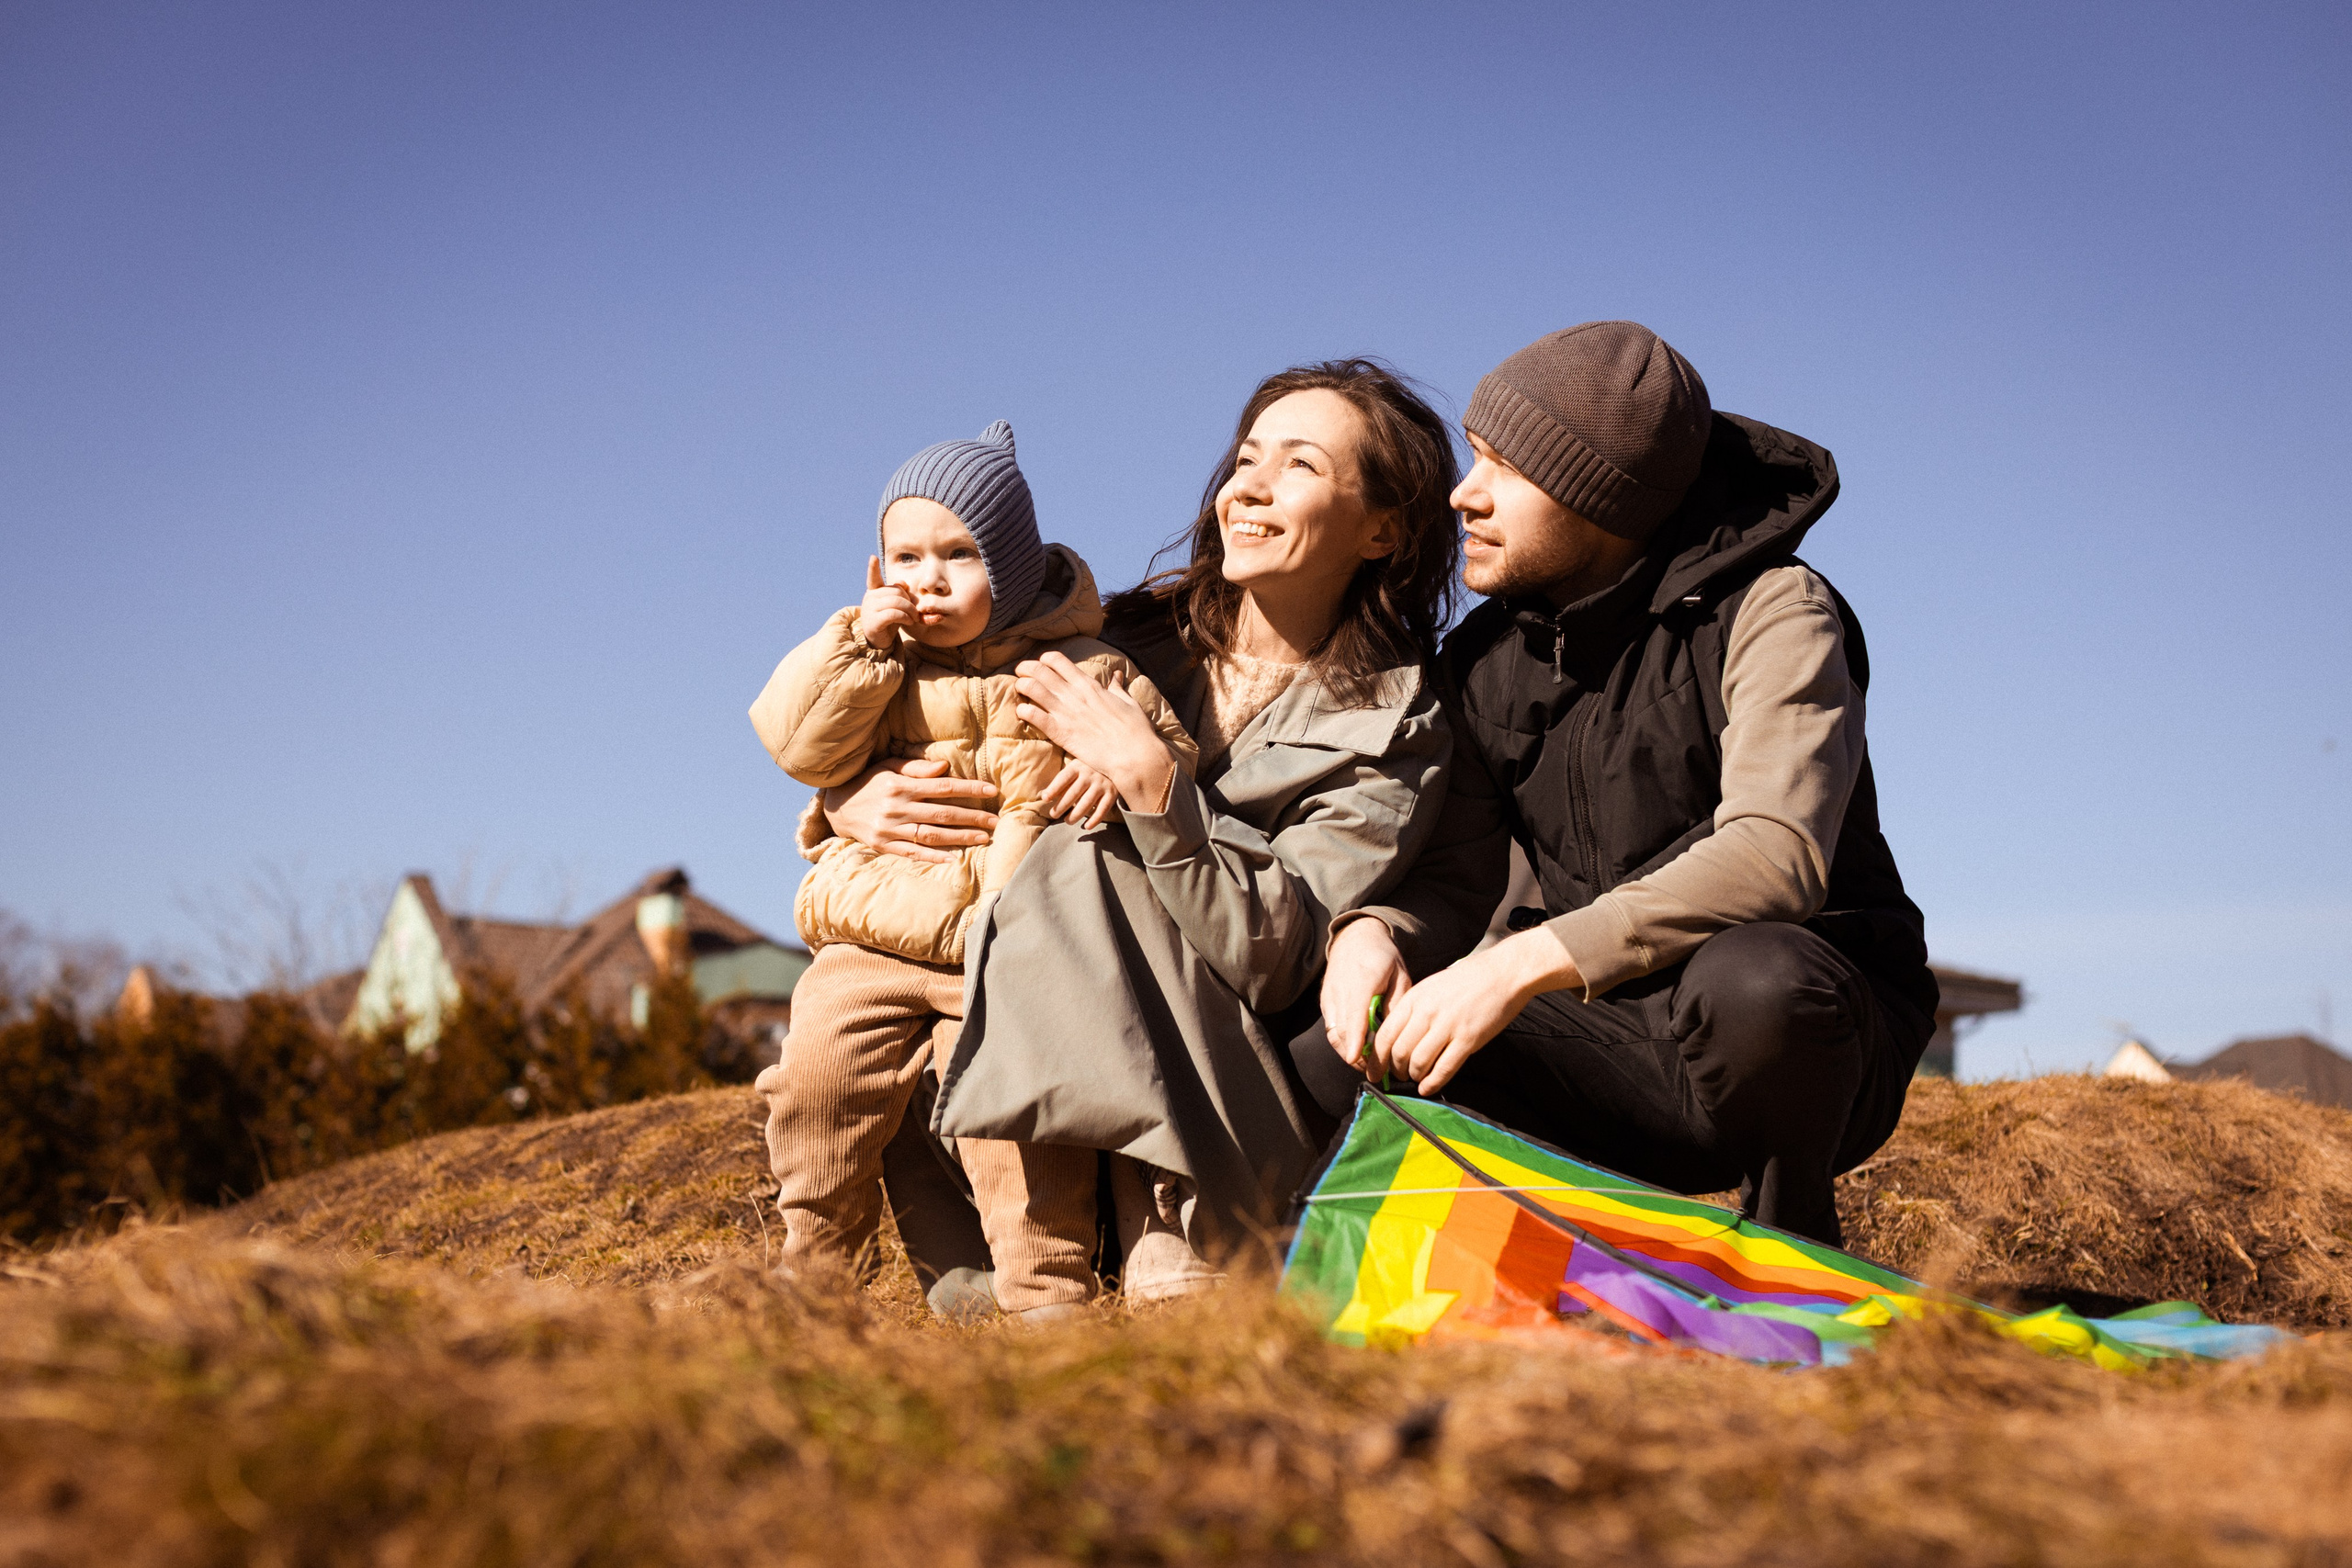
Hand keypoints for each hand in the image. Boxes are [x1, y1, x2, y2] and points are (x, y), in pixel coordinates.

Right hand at [820, 758, 998, 863]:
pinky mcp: (883, 845)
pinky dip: (933, 856)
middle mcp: (896, 808)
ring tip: (983, 839)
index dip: (968, 789)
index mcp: (900, 786)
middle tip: (996, 821)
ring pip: (931, 835)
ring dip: (959, 838)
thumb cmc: (868, 782)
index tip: (991, 791)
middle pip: (942, 814)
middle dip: (972, 817)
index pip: (942, 787)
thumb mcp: (888, 766)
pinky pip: (912, 852)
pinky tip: (953, 859)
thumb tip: (944, 767)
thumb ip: (916, 767)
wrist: (836, 806)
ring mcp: (890, 829)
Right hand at [858, 556, 915, 649]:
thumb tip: (903, 583)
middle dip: (910, 601)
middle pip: (896, 591)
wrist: (880, 642)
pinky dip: (905, 617)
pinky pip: (893, 613)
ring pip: (896, 602)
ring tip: (913, 618)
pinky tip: (908, 621)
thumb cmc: (890, 621)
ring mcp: (870, 609)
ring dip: (910, 610)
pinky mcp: (873, 621)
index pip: (873, 578)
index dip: (873, 568)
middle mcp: (870, 598)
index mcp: (875, 592)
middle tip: (915, 612)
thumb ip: (900, 594)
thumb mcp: (897, 606)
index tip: (873, 557)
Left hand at [1013, 652, 1175, 811]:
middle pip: (1039, 670)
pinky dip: (1023, 711)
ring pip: (1032, 688)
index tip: (1041, 665)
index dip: (1044, 659)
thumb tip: (1117, 676)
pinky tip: (1022, 712)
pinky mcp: (1060, 732)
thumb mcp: (1128, 701)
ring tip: (1019, 689)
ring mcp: (1065, 712)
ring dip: (1021, 685)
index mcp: (1089, 684)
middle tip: (1021, 673)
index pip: (1057, 660)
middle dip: (1025, 668)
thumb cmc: (1135, 729)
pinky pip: (1033, 716)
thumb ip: (1117, 687)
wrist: (1134, 755)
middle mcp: (1074, 694)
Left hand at [1040, 759, 1119, 828]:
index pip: (1063, 778)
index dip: (1053, 788)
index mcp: (1078, 766)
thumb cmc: (1087, 769)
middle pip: (1073, 793)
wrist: (1115, 763)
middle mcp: (1090, 773)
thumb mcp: (1074, 769)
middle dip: (1061, 806)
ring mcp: (1102, 783)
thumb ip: (1060, 782)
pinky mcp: (1112, 793)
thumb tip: (1044, 796)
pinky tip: (1086, 826)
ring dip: (1075, 815)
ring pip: (1086, 803)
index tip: (1045, 799)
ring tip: (1067, 821)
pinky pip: (1103, 809)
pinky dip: (1095, 819)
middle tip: (1054, 815)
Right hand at [1320, 917, 1413, 1070]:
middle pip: (1341, 1031)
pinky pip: (1332, 1028)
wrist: (1356, 938)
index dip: (1355, 1041)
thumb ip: (1397, 1004)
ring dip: (1348, 1051)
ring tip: (1366, 1064)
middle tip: (1373, 1070)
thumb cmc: (1382, 957)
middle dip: (1354, 1055)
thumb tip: (1395, 1033)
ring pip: (1333, 1033)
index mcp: (1361, 983)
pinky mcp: (1325, 1003)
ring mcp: (1329, 998)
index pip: (1354, 1017)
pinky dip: (1343, 1042)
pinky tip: (1358, 1049)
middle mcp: (1339, 992)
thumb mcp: (1400, 975)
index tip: (1356, 1060)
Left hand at [1367, 928, 1579, 1093]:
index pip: (1384, 1034)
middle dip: (1395, 1070)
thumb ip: (1412, 1009)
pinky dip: (1433, 1083)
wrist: (1503, 972)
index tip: (1374, 1071)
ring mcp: (1448, 1026)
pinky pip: (1444, 1068)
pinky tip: (1428, 1088)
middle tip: (1398, 1076)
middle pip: (1398, 1052)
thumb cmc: (1467, 980)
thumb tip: (1395, 1036)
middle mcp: (1427, 1012)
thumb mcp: (1431, 987)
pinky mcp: (1469, 1039)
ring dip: (1414, 1076)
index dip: (1376, 1058)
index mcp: (1414, 998)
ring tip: (1416, 1078)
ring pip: (1418, 1062)